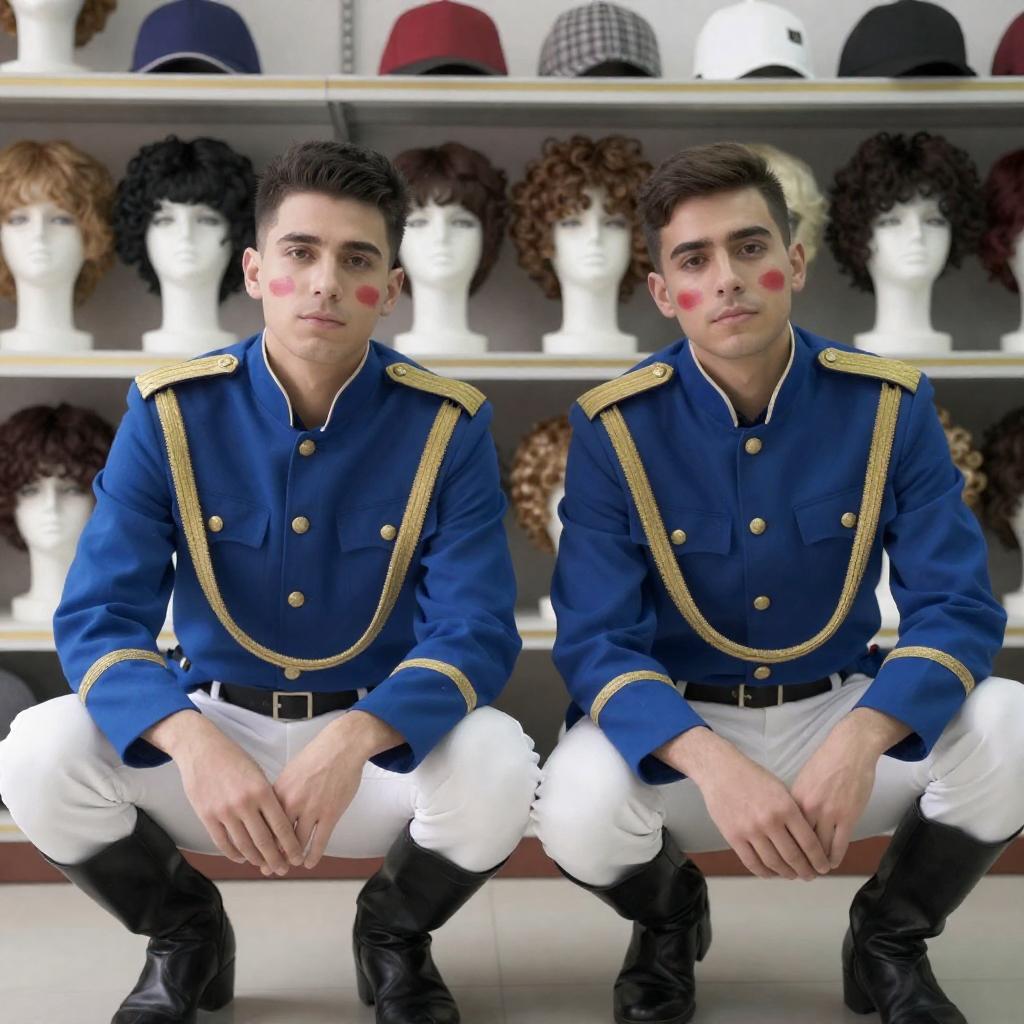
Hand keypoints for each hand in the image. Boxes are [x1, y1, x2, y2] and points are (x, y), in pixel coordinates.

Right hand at [145, 710, 303, 875]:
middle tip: (283, 870)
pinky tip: (243, 857)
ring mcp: (224, 812)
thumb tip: (278, 823)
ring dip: (256, 859)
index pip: (280, 825)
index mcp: (261, 790)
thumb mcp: (257, 773)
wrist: (202, 749)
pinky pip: (223, 843)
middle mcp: (244, 803)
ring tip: (264, 865)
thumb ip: (267, 797)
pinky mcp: (206, 817)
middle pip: (263, 841)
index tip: (297, 857)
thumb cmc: (234, 759)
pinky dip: (234, 854)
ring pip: (243, 845)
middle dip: (275, 859)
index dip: (290, 845)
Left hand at [273, 710, 403, 868]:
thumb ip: (280, 793)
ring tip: (290, 865)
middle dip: (272, 856)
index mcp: (277, 792)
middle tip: (271, 868)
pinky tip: (309, 862)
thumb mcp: (290, 772)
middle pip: (276, 838)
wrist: (342, 746)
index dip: (259, 842)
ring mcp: (312, 809)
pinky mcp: (330, 813)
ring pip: (296, 843)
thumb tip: (272, 811)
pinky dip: (313, 855)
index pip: (262, 824)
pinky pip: (319, 841)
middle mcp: (291, 802)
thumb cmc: (317, 757)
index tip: (257, 853)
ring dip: (292, 858)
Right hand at [658, 727, 830, 880]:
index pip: (809, 843)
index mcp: (785, 807)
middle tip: (810, 876)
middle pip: (793, 857)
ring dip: (786, 873)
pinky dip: (764, 872)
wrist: (720, 770)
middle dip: (805, 871)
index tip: (823, 868)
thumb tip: (807, 840)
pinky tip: (771, 872)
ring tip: (792, 875)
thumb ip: (794, 813)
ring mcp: (750, 830)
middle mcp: (769, 821)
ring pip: (774, 864)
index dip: (819, 860)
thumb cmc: (751, 776)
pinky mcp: (733, 837)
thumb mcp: (780, 789)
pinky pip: (752, 863)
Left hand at [790, 708, 909, 867]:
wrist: (849, 750)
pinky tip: (830, 864)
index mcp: (792, 799)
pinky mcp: (847, 818)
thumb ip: (795, 802)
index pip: (782, 832)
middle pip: (798, 844)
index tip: (780, 859)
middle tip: (797, 873)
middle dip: (797, 861)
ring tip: (814, 871)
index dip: (781, 848)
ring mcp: (828, 814)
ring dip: (816, 864)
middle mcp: (807, 809)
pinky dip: (833, 858)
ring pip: (818, 849)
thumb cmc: (825, 763)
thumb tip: (789, 821)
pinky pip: (838, 846)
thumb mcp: (802, 781)